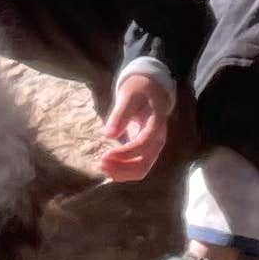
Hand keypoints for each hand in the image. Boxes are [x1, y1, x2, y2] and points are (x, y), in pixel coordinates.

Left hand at [97, 68, 173, 182]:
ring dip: (121, 172)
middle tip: (101, 163)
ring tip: (102, 166)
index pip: (142, 145)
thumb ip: (120, 114)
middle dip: (122, 168)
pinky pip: (136, 165)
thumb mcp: (129, 95)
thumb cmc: (140, 88)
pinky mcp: (145, 149)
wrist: (151, 87)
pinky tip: (108, 166)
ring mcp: (152, 146)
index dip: (124, 154)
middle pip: (144, 164)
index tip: (105, 155)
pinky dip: (123, 169)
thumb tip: (107, 135)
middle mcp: (157, 139)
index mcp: (156, 124)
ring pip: (141, 169)